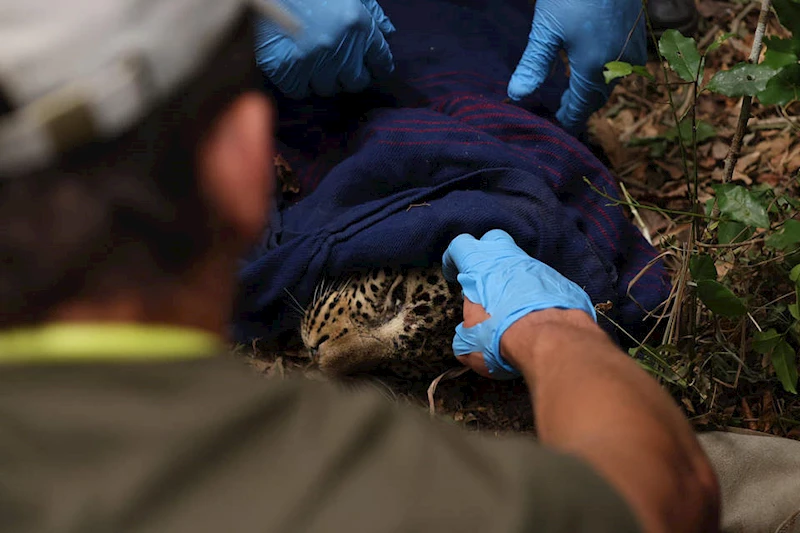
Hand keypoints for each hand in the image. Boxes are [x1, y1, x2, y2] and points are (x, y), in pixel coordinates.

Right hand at [254, 0, 395, 98]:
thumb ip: (371, 11)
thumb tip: (388, 32)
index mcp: (358, 25)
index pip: (380, 61)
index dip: (377, 66)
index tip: (371, 67)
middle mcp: (339, 48)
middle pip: (356, 83)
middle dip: (351, 76)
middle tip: (341, 67)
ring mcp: (310, 60)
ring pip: (327, 89)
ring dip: (324, 80)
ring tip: (316, 64)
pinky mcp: (283, 67)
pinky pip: (298, 91)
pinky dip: (298, 84)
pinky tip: (297, 70)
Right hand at [441, 229, 596, 378]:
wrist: (550, 340)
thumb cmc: (500, 336)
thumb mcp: (469, 343)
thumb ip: (465, 335)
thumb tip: (467, 339)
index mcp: (479, 266)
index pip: (460, 246)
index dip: (453, 258)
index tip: (453, 274)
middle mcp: (508, 259)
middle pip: (494, 240)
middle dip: (487, 253)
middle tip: (483, 279)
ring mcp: (536, 267)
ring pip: (520, 262)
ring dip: (513, 278)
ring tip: (510, 304)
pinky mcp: (559, 281)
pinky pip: (542, 280)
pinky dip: (535, 292)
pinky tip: (534, 313)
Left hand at [507, 0, 646, 134]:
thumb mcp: (547, 30)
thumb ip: (533, 65)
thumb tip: (516, 96)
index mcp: (595, 70)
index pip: (580, 109)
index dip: (568, 122)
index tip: (557, 131)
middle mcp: (617, 66)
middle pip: (596, 99)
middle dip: (577, 108)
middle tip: (559, 114)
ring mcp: (631, 52)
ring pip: (609, 83)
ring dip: (590, 92)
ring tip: (570, 94)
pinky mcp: (637, 36)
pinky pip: (618, 67)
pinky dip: (602, 74)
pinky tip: (589, 68)